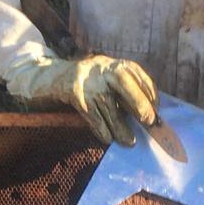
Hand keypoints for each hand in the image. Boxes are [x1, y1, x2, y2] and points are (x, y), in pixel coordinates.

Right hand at [5, 55, 158, 145]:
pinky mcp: (74, 93)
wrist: (47, 78)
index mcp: (113, 63)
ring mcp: (87, 79)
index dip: (149, 94)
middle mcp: (101, 67)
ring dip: (121, 127)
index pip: (137, 74)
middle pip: (125, 83)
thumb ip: (124, 91)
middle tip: (149, 122)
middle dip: (139, 104)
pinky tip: (107, 138)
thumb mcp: (105, 79)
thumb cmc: (84, 84)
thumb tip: (148, 115)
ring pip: (108, 105)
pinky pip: (92, 115)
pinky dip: (101, 129)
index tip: (156, 111)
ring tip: (129, 141)